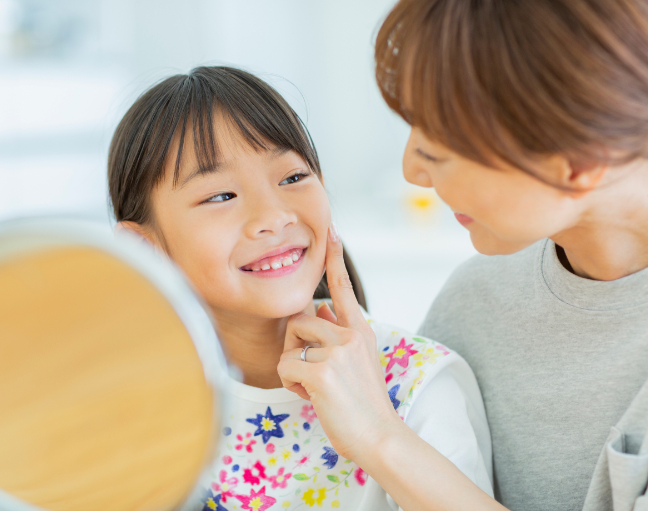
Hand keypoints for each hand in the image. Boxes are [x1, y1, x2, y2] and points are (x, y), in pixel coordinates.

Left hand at [277, 223, 398, 461]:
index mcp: (360, 331)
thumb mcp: (358, 362)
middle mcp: (350, 335)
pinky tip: (312, 398)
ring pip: (290, 343)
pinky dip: (291, 385)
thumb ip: (339, 334)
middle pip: (300, 320)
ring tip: (316, 387)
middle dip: (295, 347)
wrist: (379, 436)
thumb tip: (321, 310)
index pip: (344, 287)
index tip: (331, 229)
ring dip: (293, 367)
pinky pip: (285, 367)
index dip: (334, 258)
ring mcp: (337, 351)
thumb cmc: (363, 404)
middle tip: (314, 374)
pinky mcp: (322, 370)